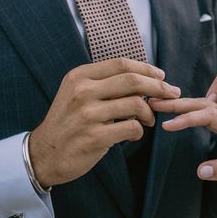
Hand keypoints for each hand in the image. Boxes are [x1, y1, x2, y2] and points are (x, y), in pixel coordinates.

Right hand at [30, 58, 180, 187]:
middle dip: (158, 87)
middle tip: (172, 94)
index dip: (147, 69)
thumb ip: (104, 85)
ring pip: (135, 104)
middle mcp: (82, 92)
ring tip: (149, 120)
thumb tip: (143, 80)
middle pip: (132, 81)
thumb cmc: (67, 123)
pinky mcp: (94, 137)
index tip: (161, 77)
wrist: (44, 154)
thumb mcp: (76, 94)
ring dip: (150, 113)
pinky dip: (139, 131)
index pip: (121, 64)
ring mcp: (88, 114)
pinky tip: (135, 134)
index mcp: (79, 76)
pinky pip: (132, 128)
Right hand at [150, 98, 216, 181]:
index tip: (167, 125)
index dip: (188, 119)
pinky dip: (195, 107)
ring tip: (161, 103)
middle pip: (206, 104)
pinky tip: (182, 108)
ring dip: (184, 103)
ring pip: (209, 104)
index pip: (211, 116)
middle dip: (179, 103)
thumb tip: (199, 170)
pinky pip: (215, 109)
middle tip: (153, 102)